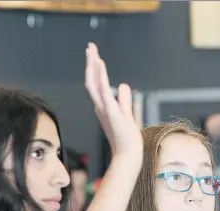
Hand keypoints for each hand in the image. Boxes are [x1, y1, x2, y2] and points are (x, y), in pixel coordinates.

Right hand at [84, 42, 142, 157]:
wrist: (128, 155)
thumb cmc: (127, 139)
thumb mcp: (126, 114)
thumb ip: (124, 99)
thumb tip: (124, 85)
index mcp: (103, 107)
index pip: (96, 84)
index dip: (94, 69)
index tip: (94, 55)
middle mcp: (101, 107)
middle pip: (91, 81)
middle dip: (91, 63)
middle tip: (90, 46)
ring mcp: (104, 109)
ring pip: (94, 84)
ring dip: (93, 66)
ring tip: (92, 51)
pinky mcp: (111, 112)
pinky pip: (104, 91)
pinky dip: (101, 77)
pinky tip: (100, 64)